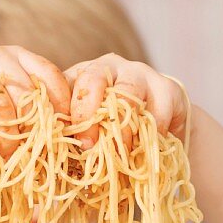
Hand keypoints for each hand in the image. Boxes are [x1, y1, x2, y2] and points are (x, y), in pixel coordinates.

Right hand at [0, 45, 70, 155]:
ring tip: (6, 157)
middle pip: (27, 94)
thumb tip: (68, 139)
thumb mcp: (8, 104)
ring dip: (6, 138)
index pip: (50, 75)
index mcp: (18, 56)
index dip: (61, 105)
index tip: (65, 134)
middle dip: (32, 130)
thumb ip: (32, 109)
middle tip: (32, 155)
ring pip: (1, 106)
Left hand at [65, 53, 187, 148]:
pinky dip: (151, 136)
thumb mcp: (90, 129)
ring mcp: (140, 73)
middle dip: (88, 114)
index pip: (65, 83)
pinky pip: (157, 112)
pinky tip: (147, 150)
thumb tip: (55, 151)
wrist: (161, 128)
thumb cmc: (116, 130)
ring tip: (121, 155)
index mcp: (83, 75)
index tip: (71, 140)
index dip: (66, 112)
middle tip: (89, 146)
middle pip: (93, 78)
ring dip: (122, 130)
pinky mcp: (167, 87)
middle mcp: (109, 67)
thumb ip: (73, 134)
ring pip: (127, 94)